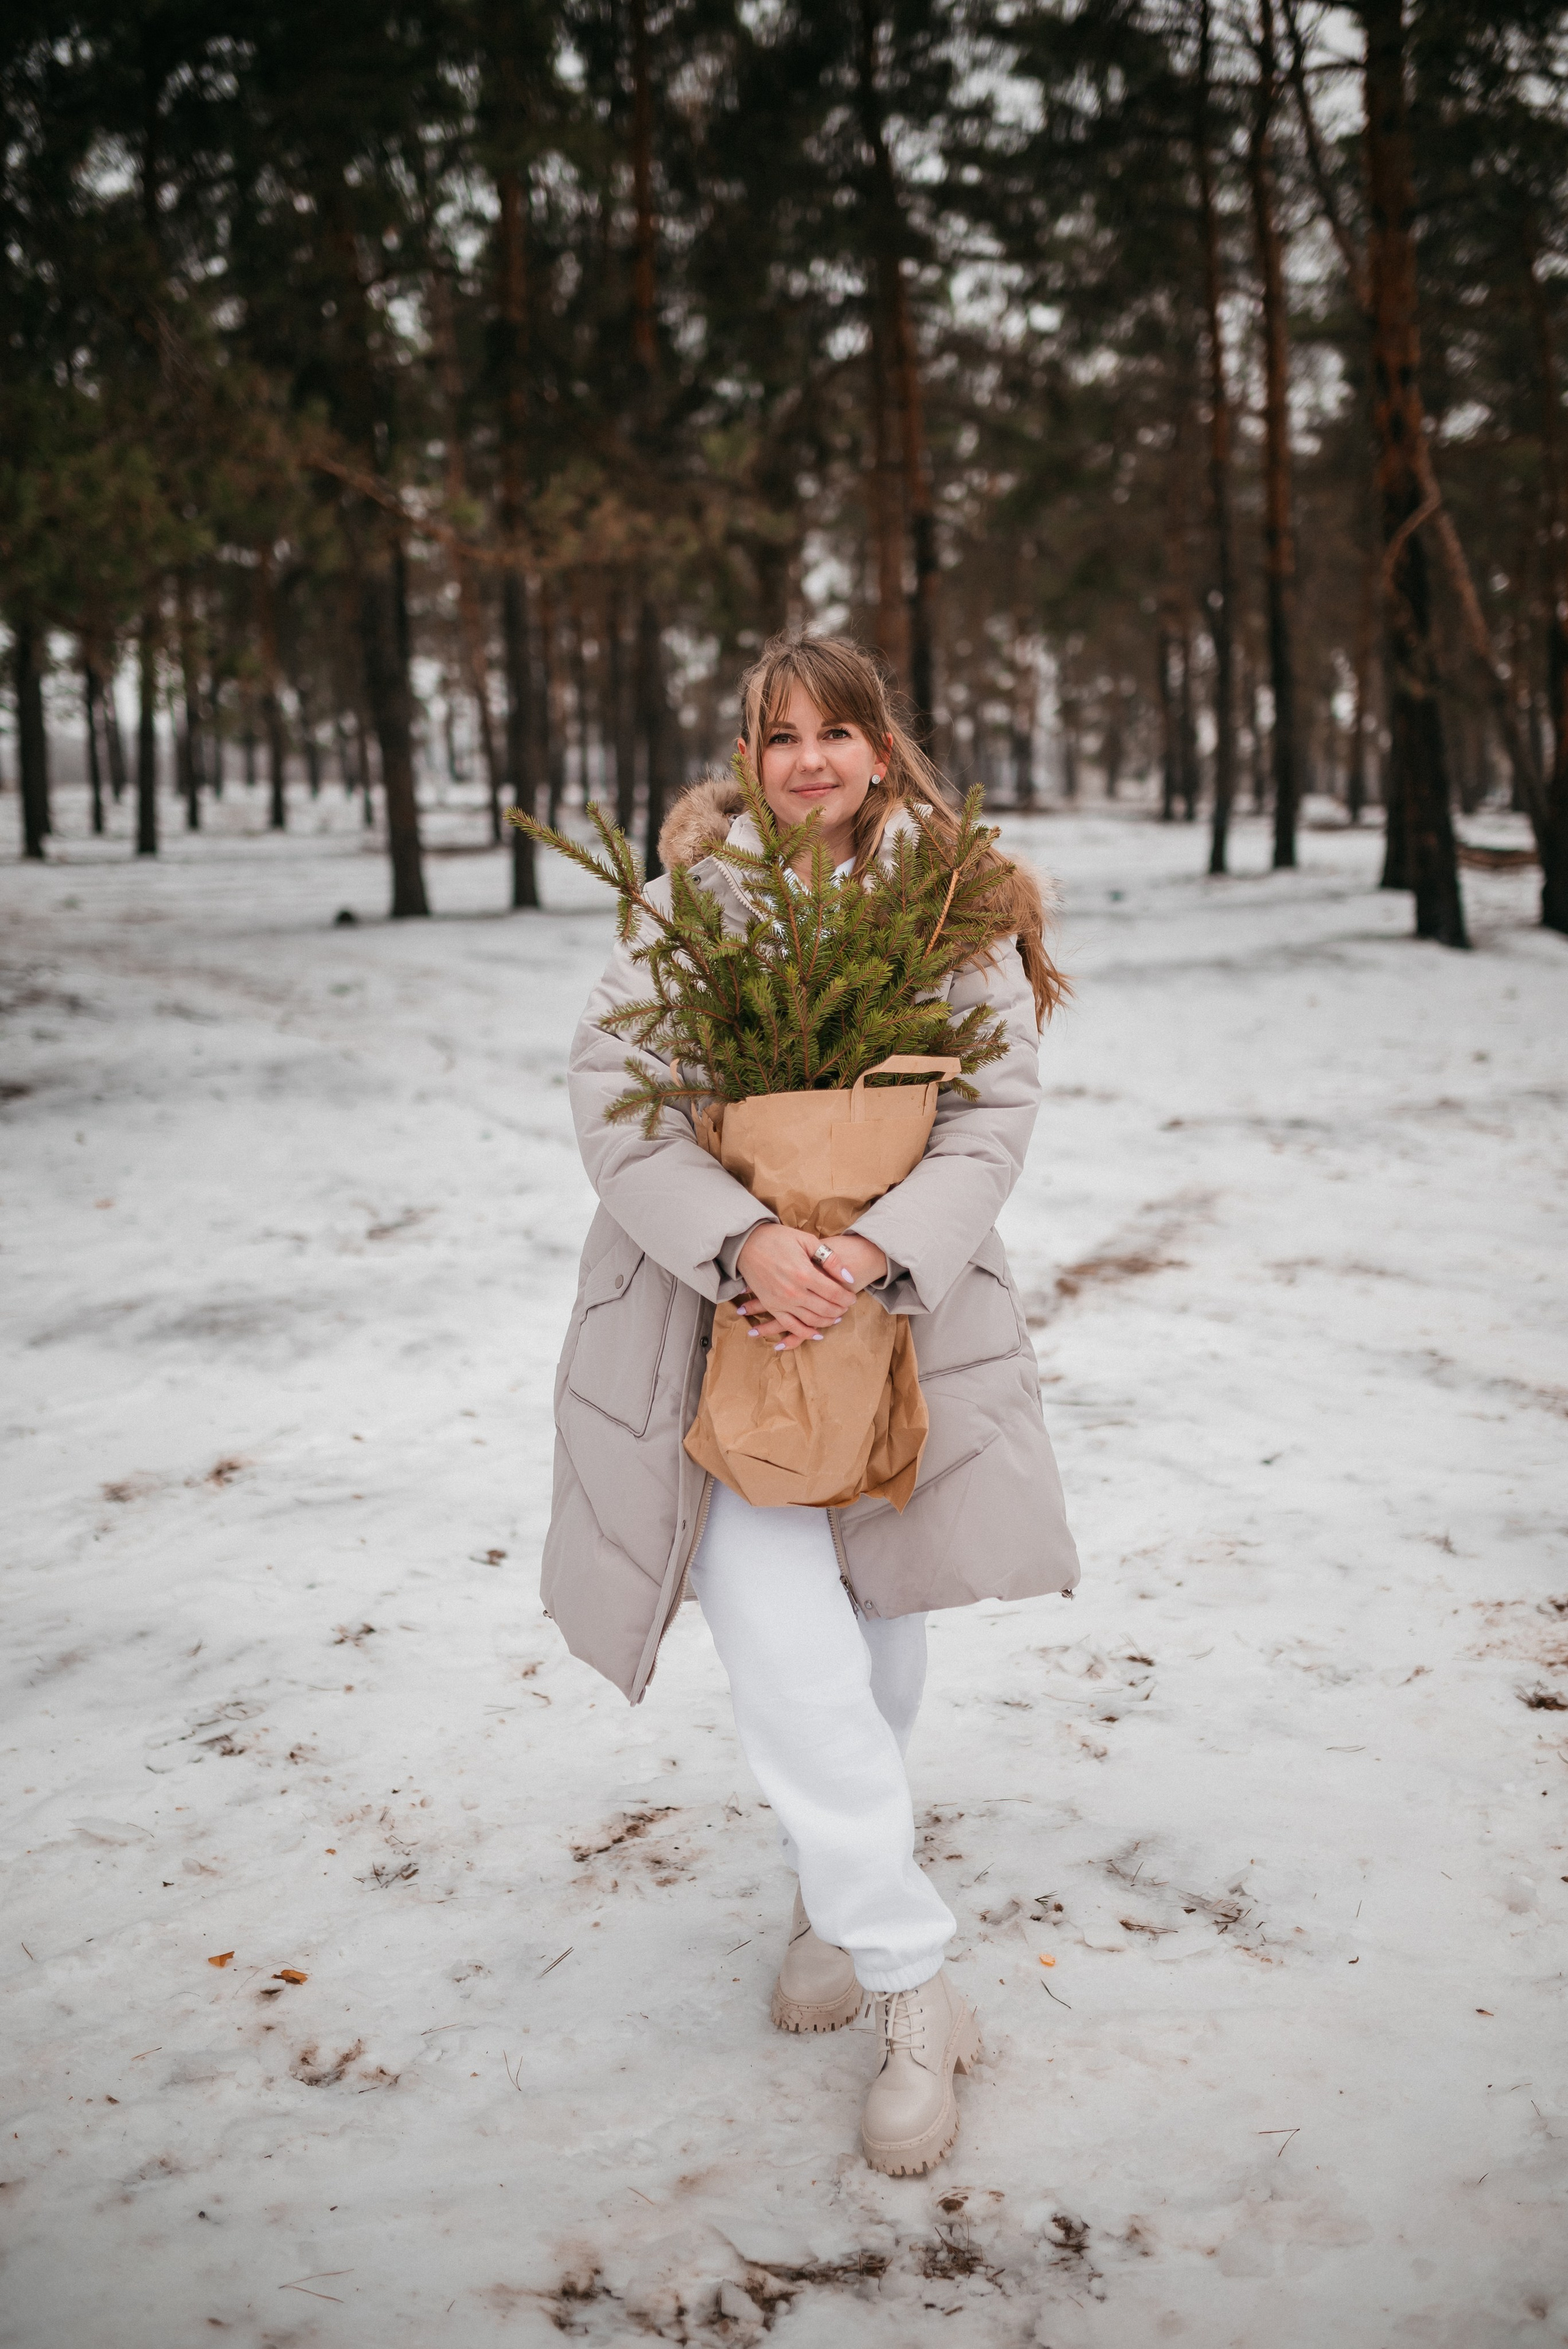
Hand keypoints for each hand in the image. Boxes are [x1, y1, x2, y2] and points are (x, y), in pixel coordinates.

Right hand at [735, 1225, 888, 1351]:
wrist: (747, 1244)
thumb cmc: (779, 1239)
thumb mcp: (807, 1241)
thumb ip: (829, 1259)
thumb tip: (848, 1277)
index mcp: (805, 1274)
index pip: (834, 1293)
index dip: (847, 1297)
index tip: (852, 1297)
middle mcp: (794, 1292)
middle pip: (825, 1309)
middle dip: (840, 1310)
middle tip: (846, 1307)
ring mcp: (782, 1302)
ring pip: (811, 1320)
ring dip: (827, 1321)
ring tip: (836, 1317)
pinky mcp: (771, 1306)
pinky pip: (791, 1326)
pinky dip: (806, 1333)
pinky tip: (817, 1333)